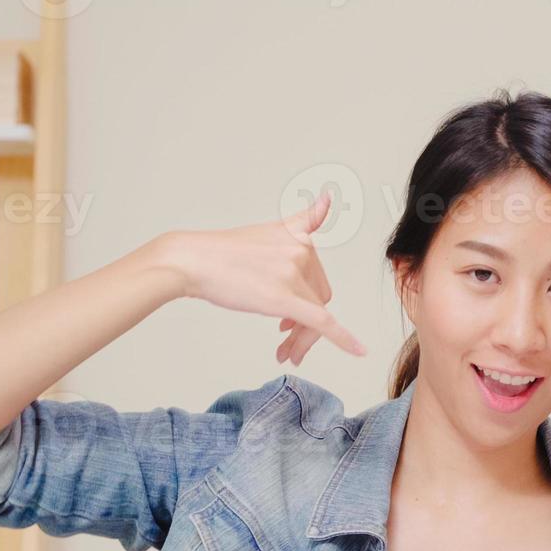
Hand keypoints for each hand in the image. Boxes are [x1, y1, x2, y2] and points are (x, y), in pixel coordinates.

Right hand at [161, 191, 364, 361]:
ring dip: (303, 338)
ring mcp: (293, 273)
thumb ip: (300, 223)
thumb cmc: (220, 254)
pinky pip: (322, 322)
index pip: (315, 271)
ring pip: (315, 315)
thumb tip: (330, 198)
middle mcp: (300, 250)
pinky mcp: (285, 298)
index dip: (313, 290)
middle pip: (318, 297)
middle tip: (283, 340)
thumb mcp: (265, 232)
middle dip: (304, 322)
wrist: (192, 260)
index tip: (309, 306)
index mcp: (297, 235)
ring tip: (285, 352)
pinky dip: (344, 339)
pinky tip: (359, 351)